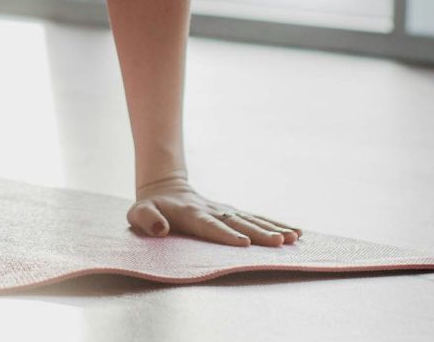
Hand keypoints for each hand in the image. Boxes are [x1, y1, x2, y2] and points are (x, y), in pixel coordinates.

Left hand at [128, 175, 301, 246]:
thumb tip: (160, 228)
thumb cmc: (150, 208)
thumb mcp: (138, 214)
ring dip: (273, 228)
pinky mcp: (234, 213)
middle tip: (279, 242)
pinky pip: (257, 219)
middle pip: (238, 223)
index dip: (225, 235)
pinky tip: (295, 232)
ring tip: (293, 237)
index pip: (210, 226)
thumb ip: (146, 219)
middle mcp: (213, 211)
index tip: (243, 244)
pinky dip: (275, 224)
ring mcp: (225, 211)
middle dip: (259, 233)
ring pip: (252, 219)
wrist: (164, 188)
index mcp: (191, 214)